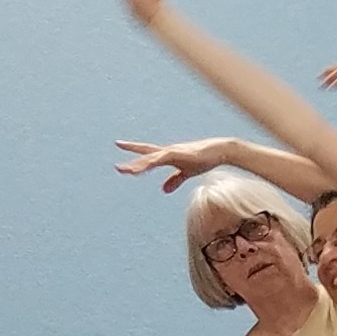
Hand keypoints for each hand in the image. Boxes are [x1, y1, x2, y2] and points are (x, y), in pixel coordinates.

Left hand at [113, 136, 235, 192]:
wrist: (219, 151)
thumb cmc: (205, 159)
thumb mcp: (187, 173)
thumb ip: (174, 181)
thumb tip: (163, 190)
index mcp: (168, 155)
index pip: (147, 153)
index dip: (133, 150)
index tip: (119, 145)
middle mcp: (167, 151)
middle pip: (145, 155)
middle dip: (131, 161)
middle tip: (117, 168)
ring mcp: (171, 152)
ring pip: (150, 159)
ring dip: (139, 165)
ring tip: (127, 171)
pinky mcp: (177, 153)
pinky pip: (160, 159)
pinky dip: (151, 163)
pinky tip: (144, 166)